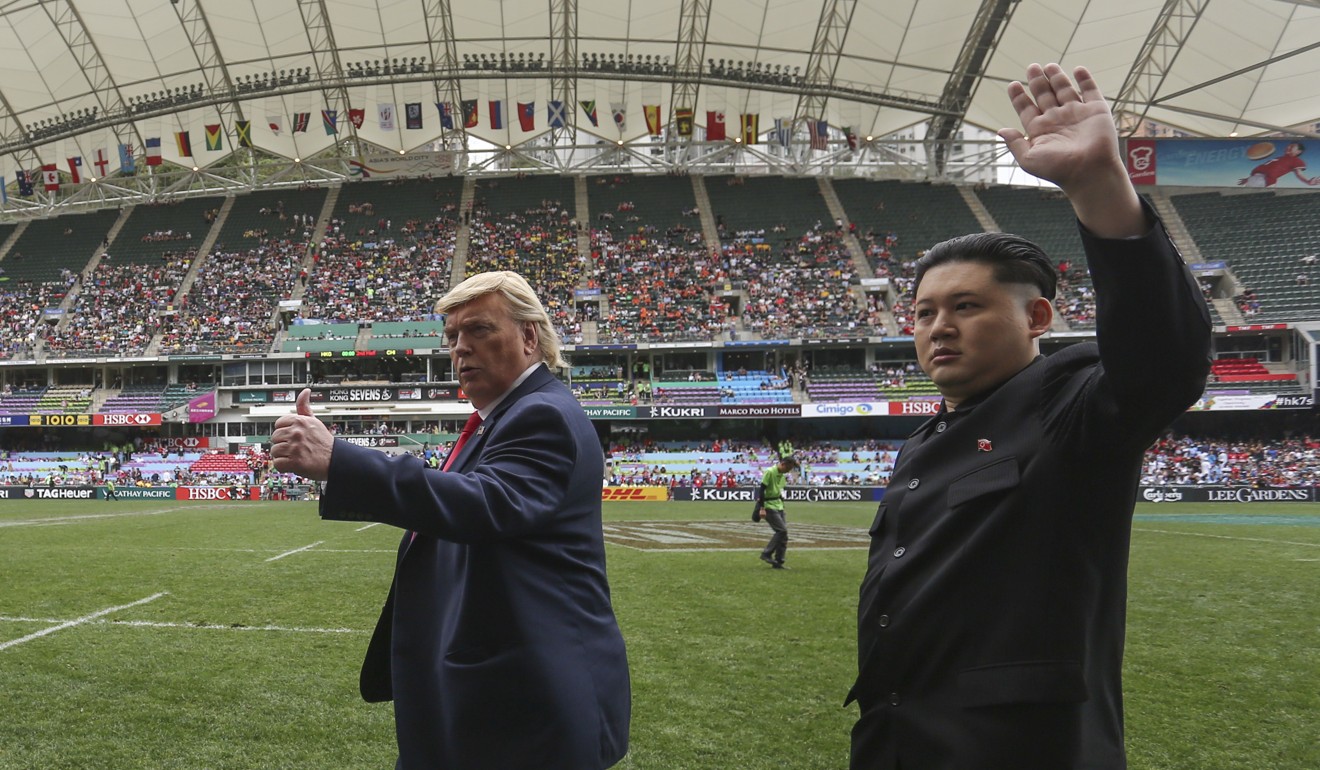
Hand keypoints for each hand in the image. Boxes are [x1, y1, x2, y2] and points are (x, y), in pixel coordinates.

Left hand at [269, 388, 333, 480]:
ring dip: (282, 455)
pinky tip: (293, 463)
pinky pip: (278, 463)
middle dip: (282, 443)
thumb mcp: (314, 421)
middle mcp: (297, 433)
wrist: (335, 460)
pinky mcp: (294, 461)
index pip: (278, 424)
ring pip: (274, 450)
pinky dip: (284, 466)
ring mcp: (295, 447)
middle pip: (274, 437)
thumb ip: (305, 406)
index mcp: (300, 421)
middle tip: (294, 447)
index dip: (284, 431)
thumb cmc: (324, 442)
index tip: (292, 436)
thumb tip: (305, 391)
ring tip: (294, 455)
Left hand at [1000, 63, 1143, 237]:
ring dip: (1056, 77)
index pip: (1026, 109)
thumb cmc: (1058, 169)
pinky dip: (1084, 79)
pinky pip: (1090, 90)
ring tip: (1048, 66)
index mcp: (1041, 130)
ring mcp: (1077, 113)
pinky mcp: (1096, 110)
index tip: (1013, 85)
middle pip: (1044, 95)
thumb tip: (1000, 130)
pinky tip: (1077, 69)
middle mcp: (1057, 120)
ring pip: (1064, 90)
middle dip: (1037, 81)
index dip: (1019, 97)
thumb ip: (1014, 143)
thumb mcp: (1029, 158)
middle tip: (1031, 67)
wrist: (1089, 171)